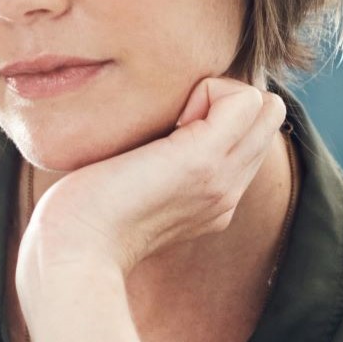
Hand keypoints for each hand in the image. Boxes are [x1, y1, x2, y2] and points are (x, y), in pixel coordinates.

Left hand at [16, 76, 286, 288]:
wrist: (75, 252)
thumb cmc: (81, 218)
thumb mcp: (127, 188)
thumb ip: (151, 165)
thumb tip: (151, 129)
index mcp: (213, 200)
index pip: (249, 137)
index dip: (218, 114)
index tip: (168, 130)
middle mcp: (228, 191)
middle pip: (268, 118)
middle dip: (225, 99)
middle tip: (174, 118)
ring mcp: (222, 177)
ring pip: (266, 105)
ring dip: (219, 93)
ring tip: (174, 120)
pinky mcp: (204, 159)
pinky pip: (243, 98)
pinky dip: (209, 89)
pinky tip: (172, 119)